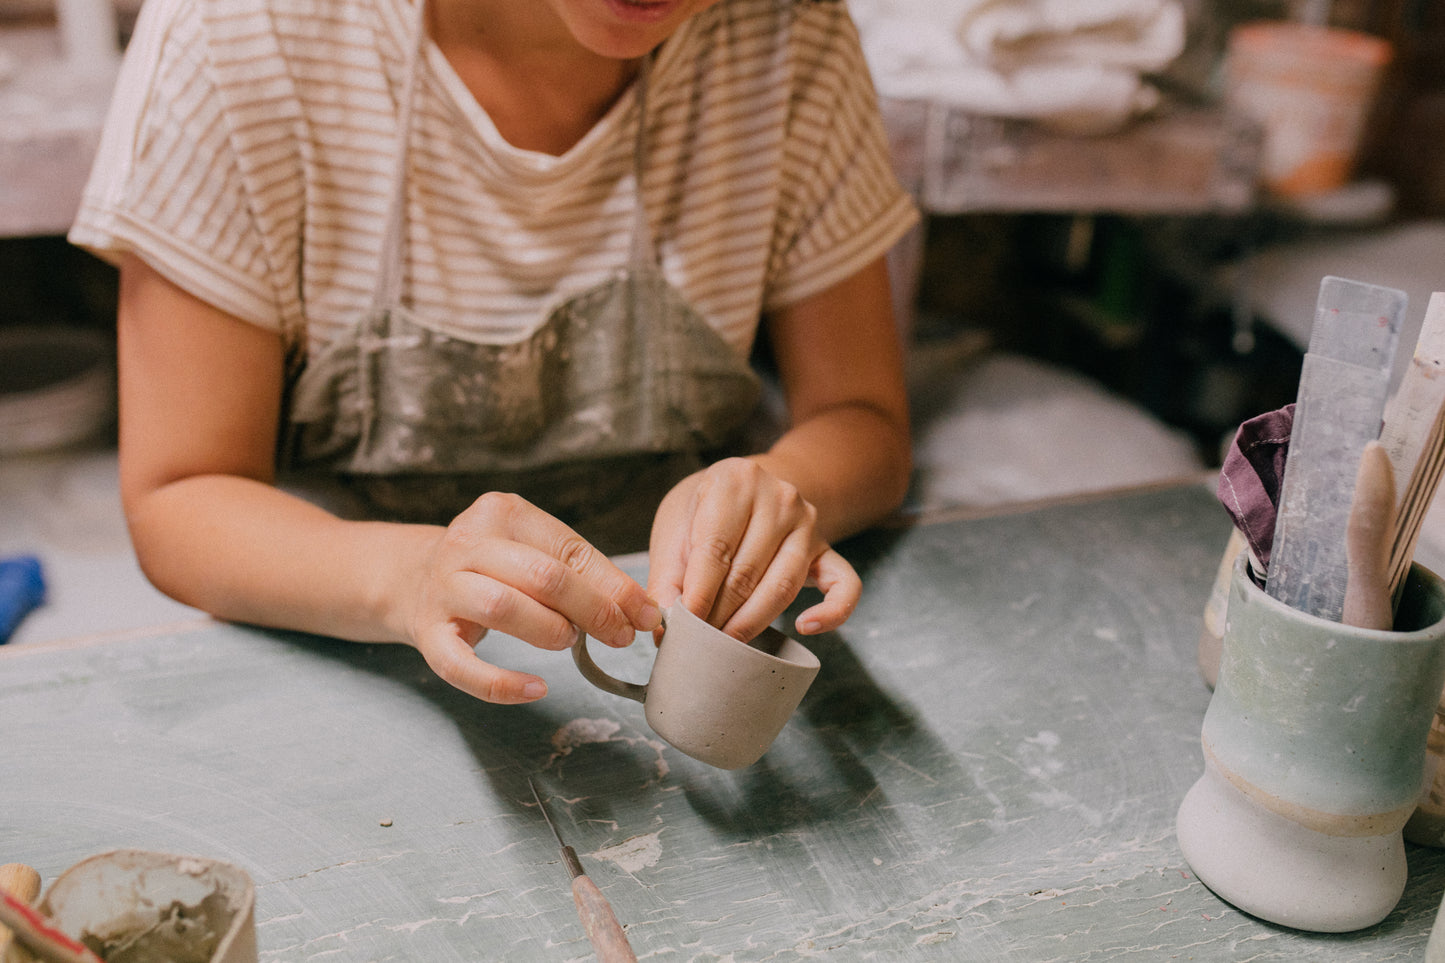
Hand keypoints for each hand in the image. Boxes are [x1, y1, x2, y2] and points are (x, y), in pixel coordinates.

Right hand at [404, 492, 661, 703]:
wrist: (410, 578)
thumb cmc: (492, 567)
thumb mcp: (532, 551)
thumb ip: (582, 573)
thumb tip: (640, 609)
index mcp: (502, 513)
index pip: (570, 549)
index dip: (615, 586)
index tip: (646, 615)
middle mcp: (467, 544)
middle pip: (542, 576)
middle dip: (593, 609)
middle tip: (621, 636)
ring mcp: (442, 588)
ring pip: (503, 607)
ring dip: (551, 630)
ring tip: (571, 642)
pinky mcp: (426, 633)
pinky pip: (463, 666)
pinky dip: (503, 683)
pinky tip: (536, 688)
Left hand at [648, 458, 860, 641]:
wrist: (749, 487)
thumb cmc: (706, 510)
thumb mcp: (676, 526)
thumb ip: (668, 574)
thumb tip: (665, 626)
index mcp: (735, 480)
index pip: (715, 549)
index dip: (696, 594)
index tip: (681, 626)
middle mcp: (779, 498)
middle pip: (747, 573)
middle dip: (719, 616)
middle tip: (697, 645)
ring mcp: (808, 523)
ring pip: (782, 586)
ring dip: (752, 623)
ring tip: (726, 647)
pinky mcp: (827, 550)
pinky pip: (844, 586)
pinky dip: (831, 613)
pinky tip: (804, 628)